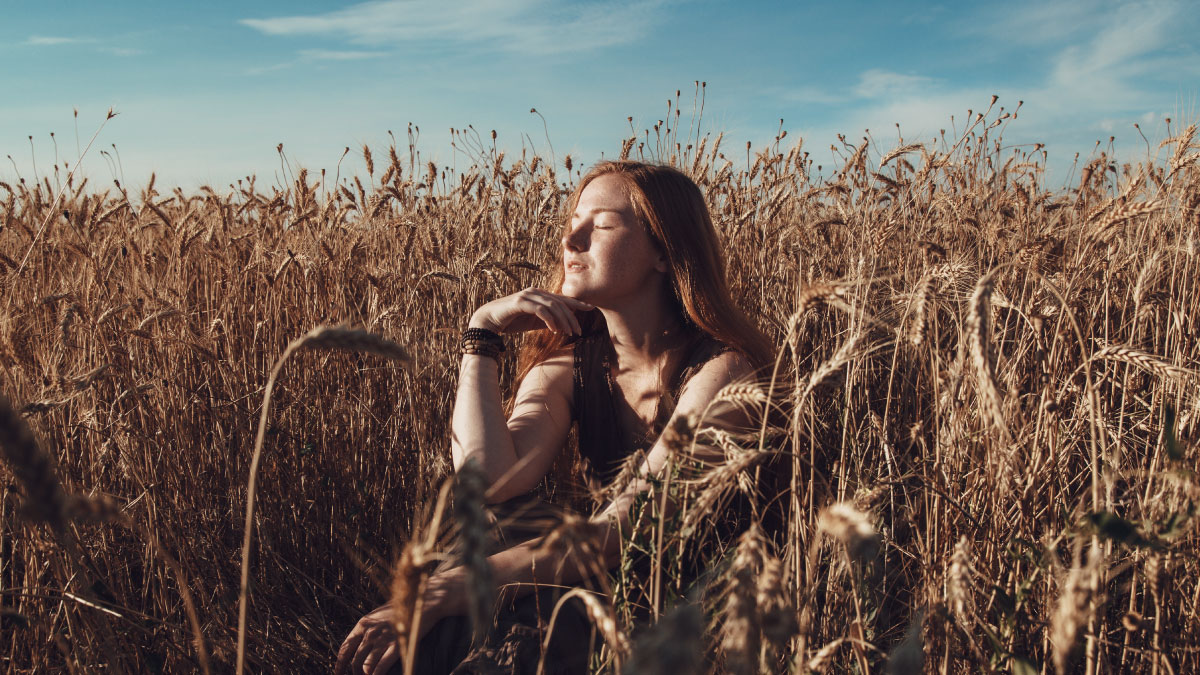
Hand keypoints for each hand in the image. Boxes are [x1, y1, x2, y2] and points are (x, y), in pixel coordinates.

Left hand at [334, 603, 402, 674]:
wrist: (423, 603)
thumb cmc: (402, 608)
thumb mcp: (379, 614)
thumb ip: (368, 628)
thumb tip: (360, 644)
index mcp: (363, 624)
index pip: (345, 648)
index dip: (340, 664)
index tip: (338, 673)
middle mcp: (370, 633)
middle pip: (355, 660)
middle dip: (355, 673)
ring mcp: (382, 640)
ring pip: (366, 666)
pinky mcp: (396, 646)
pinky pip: (380, 667)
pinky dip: (376, 674)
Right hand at [469, 287, 593, 335]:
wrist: (488, 321)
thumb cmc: (512, 321)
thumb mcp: (534, 321)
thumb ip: (548, 320)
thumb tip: (564, 325)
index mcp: (539, 295)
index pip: (562, 298)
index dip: (577, 303)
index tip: (591, 308)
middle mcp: (535, 292)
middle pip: (560, 302)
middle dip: (572, 317)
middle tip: (579, 331)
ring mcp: (527, 295)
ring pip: (552, 306)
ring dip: (563, 320)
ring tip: (569, 332)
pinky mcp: (520, 302)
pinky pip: (540, 310)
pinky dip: (549, 320)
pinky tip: (554, 331)